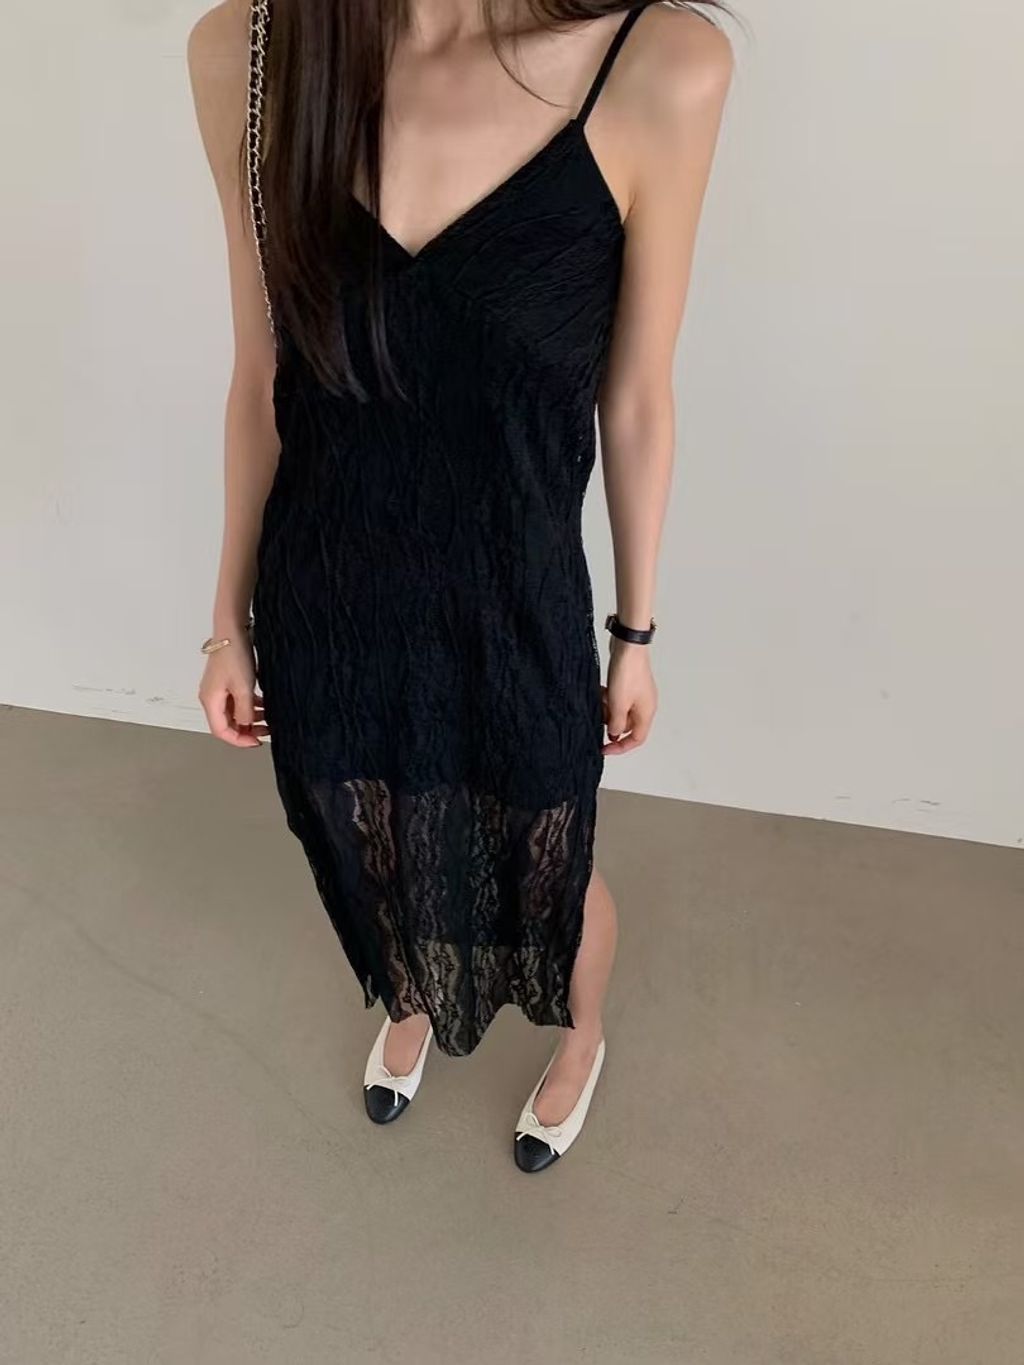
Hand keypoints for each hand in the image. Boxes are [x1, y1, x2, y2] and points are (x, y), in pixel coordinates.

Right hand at [198, 633, 266, 748]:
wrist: (232, 630)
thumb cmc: (233, 654)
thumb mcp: (243, 688)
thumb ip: (245, 711)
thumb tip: (246, 725)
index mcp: (210, 701)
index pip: (221, 731)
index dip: (239, 740)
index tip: (256, 742)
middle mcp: (212, 697)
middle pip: (228, 723)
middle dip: (247, 729)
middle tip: (266, 731)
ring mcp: (219, 688)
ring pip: (235, 711)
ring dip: (251, 717)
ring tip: (269, 717)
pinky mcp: (227, 680)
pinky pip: (238, 699)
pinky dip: (251, 705)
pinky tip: (264, 704)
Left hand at [601, 640, 657, 755]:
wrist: (628, 646)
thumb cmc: (628, 672)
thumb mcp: (618, 704)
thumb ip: (616, 724)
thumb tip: (615, 734)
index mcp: (646, 713)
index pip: (637, 739)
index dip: (620, 747)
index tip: (604, 748)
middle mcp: (645, 705)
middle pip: (628, 725)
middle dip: (611, 724)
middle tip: (598, 719)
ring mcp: (638, 694)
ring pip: (620, 711)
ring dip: (608, 710)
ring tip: (600, 701)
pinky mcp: (630, 684)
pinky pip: (618, 698)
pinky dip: (608, 699)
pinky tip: (601, 691)